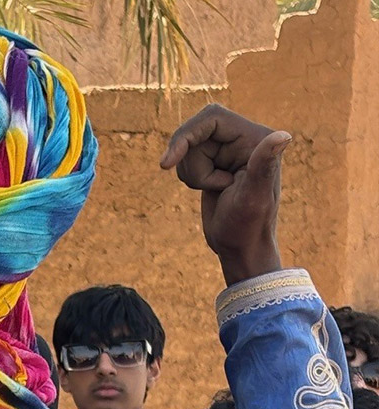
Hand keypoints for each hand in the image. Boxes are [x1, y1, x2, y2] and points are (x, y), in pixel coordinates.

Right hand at [160, 104, 291, 285]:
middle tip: (200, 186)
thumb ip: (263, 164)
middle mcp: (245, 139)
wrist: (240, 248)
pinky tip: (210, 189)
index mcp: (257, 139)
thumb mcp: (253, 197)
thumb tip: (283, 135)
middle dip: (189, 159)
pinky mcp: (217, 162)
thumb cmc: (247, 226)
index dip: (185, 135)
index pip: (211, 117)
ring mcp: (230, 150)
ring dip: (191, 171)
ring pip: (189, 145)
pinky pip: (188, 157)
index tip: (167, 163)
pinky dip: (190, 175)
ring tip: (215, 189)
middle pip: (195, 131)